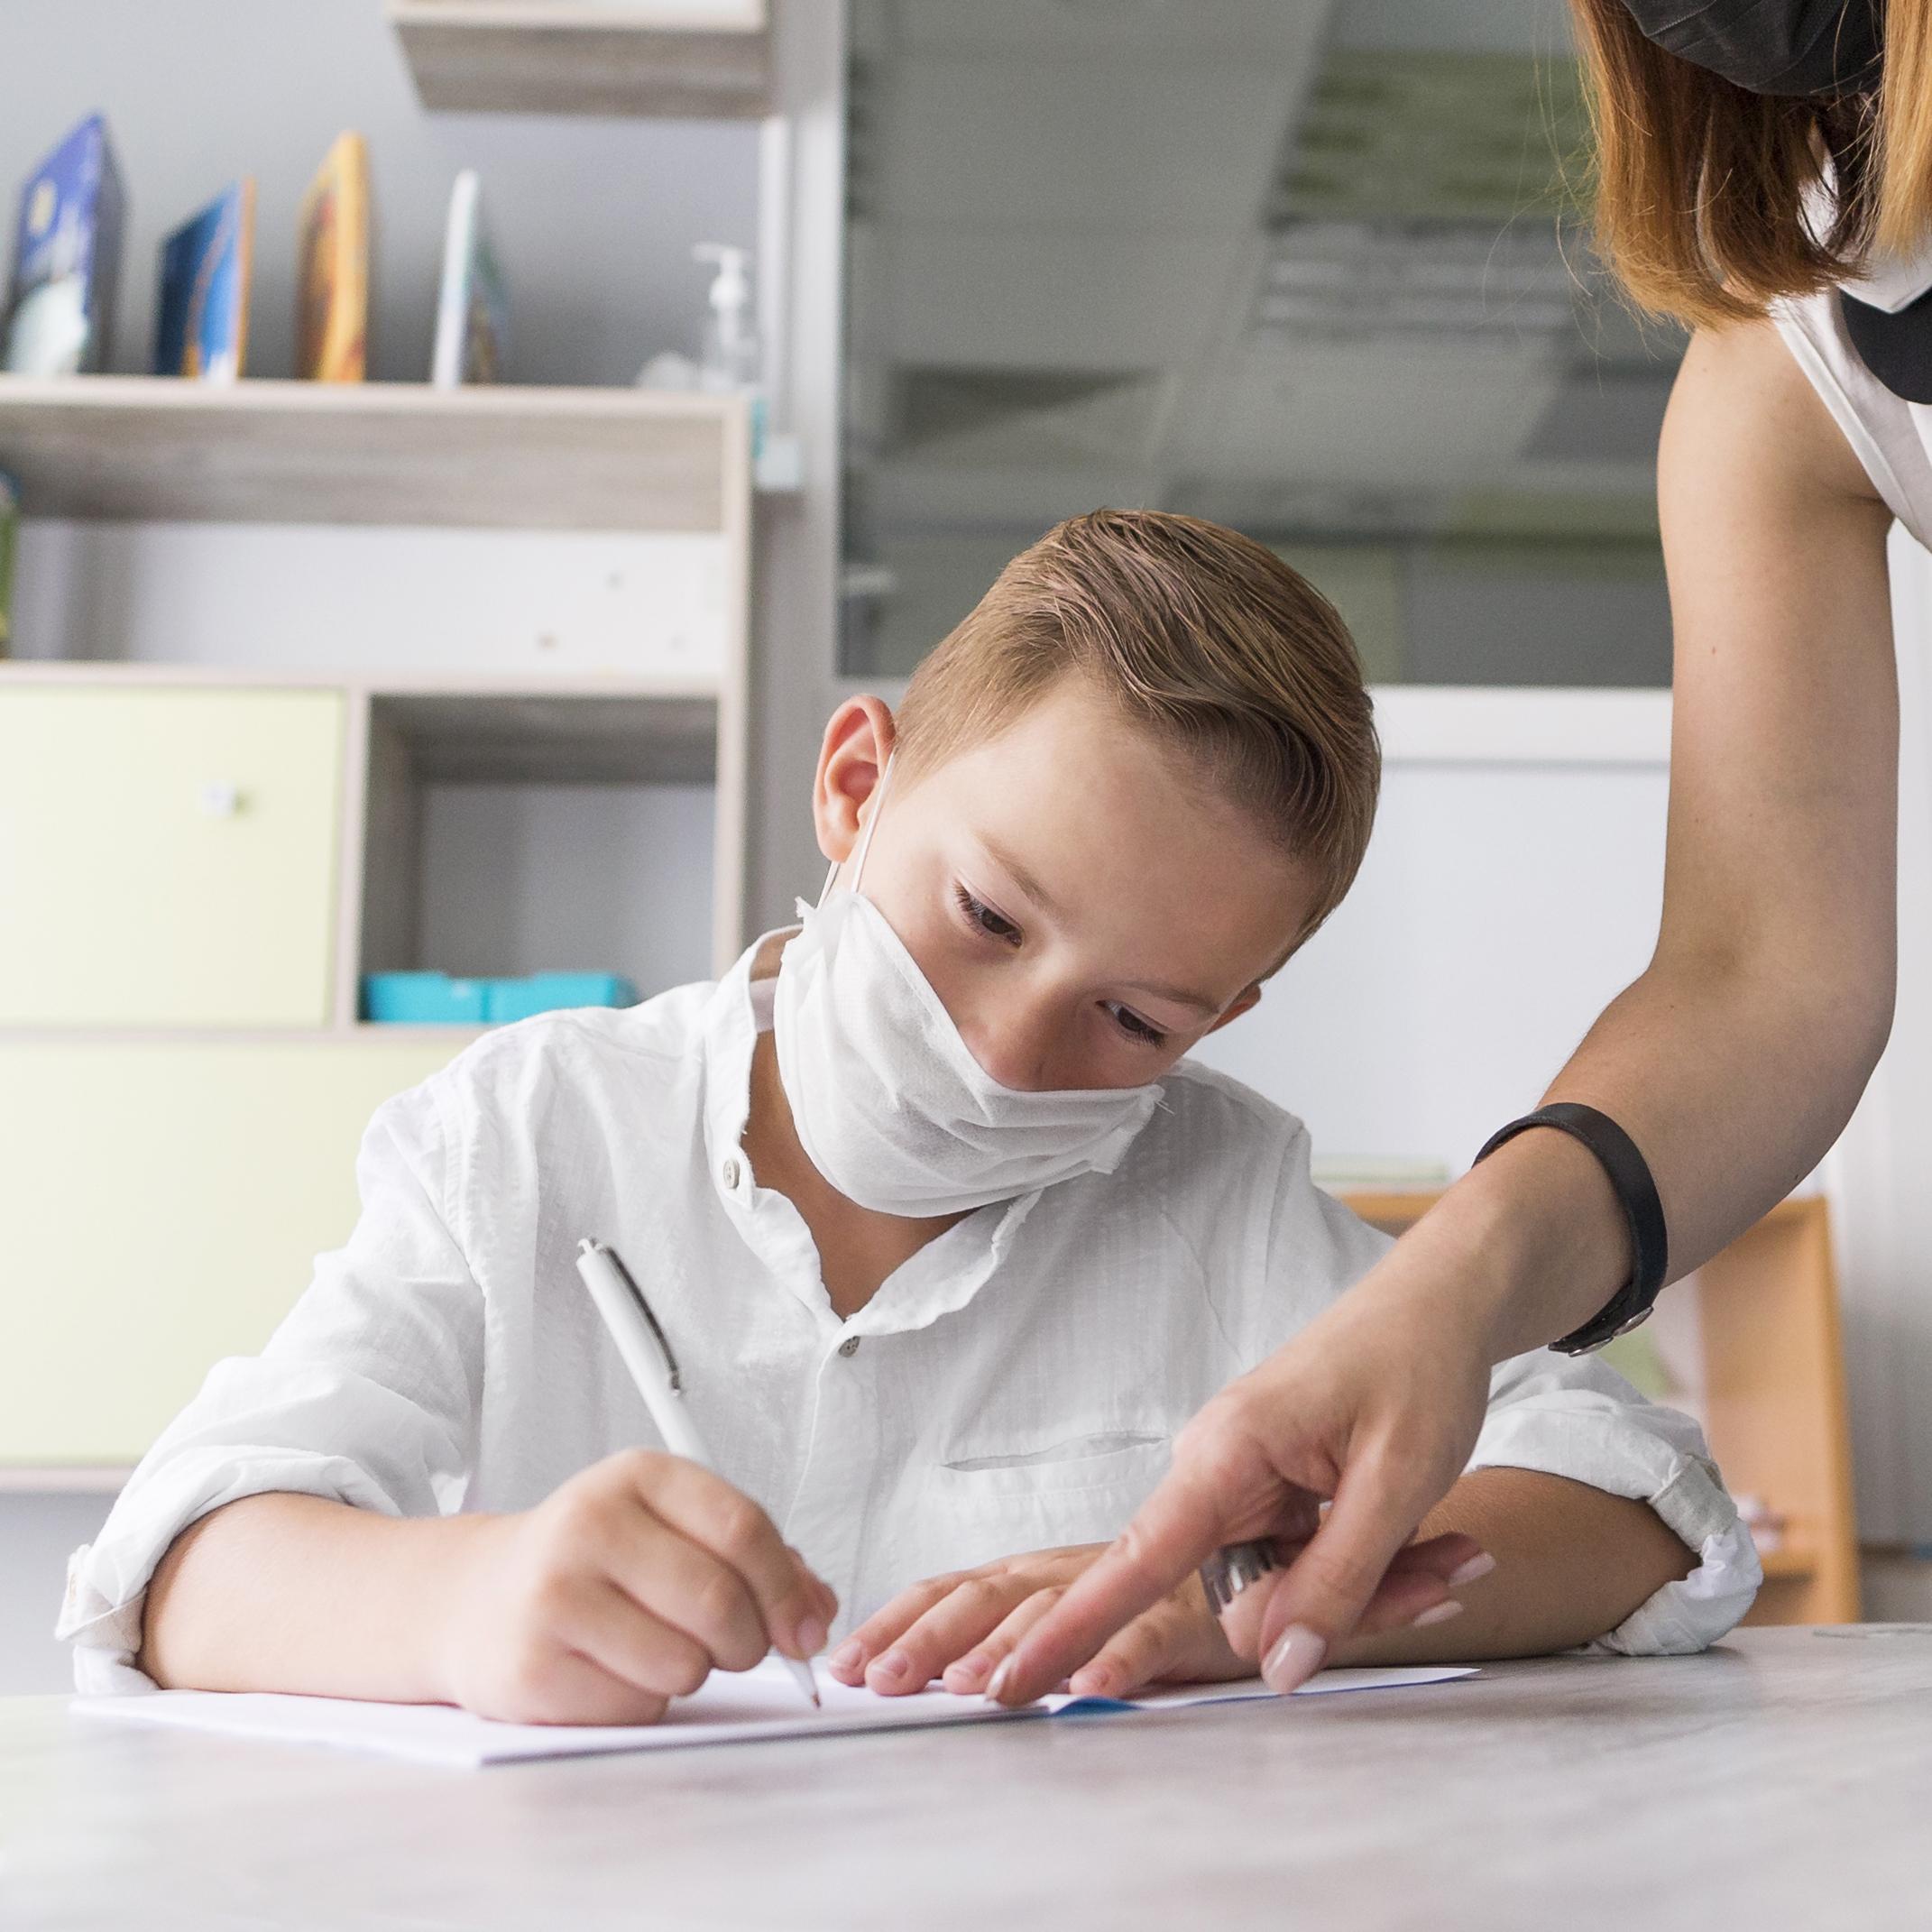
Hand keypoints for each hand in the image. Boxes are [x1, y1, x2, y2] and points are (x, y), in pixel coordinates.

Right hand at [438, 1449, 835, 1723]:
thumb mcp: (669, 1527)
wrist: (479, 1597)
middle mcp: (588, 1524)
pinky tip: (612, 1669)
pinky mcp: (531, 1668)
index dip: (787, 1589)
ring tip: (656, 1647)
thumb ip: (752, 1557)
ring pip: (683, 1663)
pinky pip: (636, 1706)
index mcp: (636, 1476)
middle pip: (717, 1602)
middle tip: (738, 1648)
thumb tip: (816, 1609)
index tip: (805, 1627)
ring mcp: (552, 1595)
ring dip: (692, 1671)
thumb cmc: (594, 1561)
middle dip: (749, 1642)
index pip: (742, 1529)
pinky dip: (643, 1700)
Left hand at [827, 1544, 1245, 1700]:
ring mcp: (1123, 1590)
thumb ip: (1008, 1638)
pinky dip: (1117, 1660)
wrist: (1255, 1567)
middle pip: (987, 1599)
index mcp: (1033, 1574)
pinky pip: (1148, 1636)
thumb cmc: (1149, 1600)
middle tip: (885, 1681)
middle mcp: (1066, 1573)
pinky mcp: (1184, 1616)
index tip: (846, 1664)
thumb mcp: (1067, 1616)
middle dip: (930, 1639)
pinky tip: (1089, 1691)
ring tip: (976, 1689)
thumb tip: (928, 1677)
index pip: (951, 1592)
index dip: (897, 1623)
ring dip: (1012, 1650)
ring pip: (1059, 1613)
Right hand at [986, 1258, 1499, 1706]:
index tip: (1014, 1683)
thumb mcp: (1395, 1482)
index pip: (1136, 1560)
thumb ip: (1337, 1582)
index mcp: (1225, 1455)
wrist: (1437, 1304)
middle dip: (1349, 1608)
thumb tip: (1278, 1672)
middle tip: (1447, 1572)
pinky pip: (1310, 1572)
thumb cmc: (1416, 1364)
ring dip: (1379, 1589)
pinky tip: (1437, 1544)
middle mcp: (1219, 1476)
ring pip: (1290, 1595)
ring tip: (1454, 1548)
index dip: (1077, 1628)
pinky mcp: (1275, 1500)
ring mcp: (1246, 1490)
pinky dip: (1379, 1570)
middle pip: (1252, 1603)